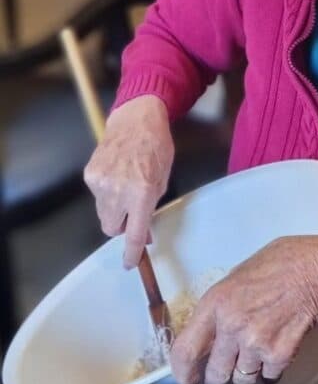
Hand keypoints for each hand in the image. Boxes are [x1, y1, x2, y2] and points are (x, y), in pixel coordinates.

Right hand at [83, 95, 173, 267]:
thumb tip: (143, 234)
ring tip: (126, 185)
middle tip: (132, 213)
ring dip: (114, 208)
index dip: (132, 253)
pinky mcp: (89, 175)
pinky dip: (106, 192)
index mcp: (141, 194)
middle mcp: (117, 191)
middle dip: (121, 226)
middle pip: (111, 228)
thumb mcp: (163, 179)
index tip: (130, 263)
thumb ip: (151, 208)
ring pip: (103, 213)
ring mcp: (100, 183)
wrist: (135, 119)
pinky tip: (116, 174)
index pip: (133, 234)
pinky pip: (97, 196)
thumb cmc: (157, 148)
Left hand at [170, 233, 317, 383]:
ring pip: (242, 380)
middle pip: (214, 374)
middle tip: (232, 364)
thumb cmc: (284, 264)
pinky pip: (268, 377)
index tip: (188, 380)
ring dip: (249, 372)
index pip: (185, 351)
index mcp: (215, 302)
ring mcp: (256, 342)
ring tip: (262, 346)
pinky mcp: (280, 354)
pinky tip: (281, 344)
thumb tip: (205, 336)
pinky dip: (273, 369)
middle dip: (221, 374)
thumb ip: (220, 308)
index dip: (184, 373)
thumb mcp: (240, 277)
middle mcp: (231, 325)